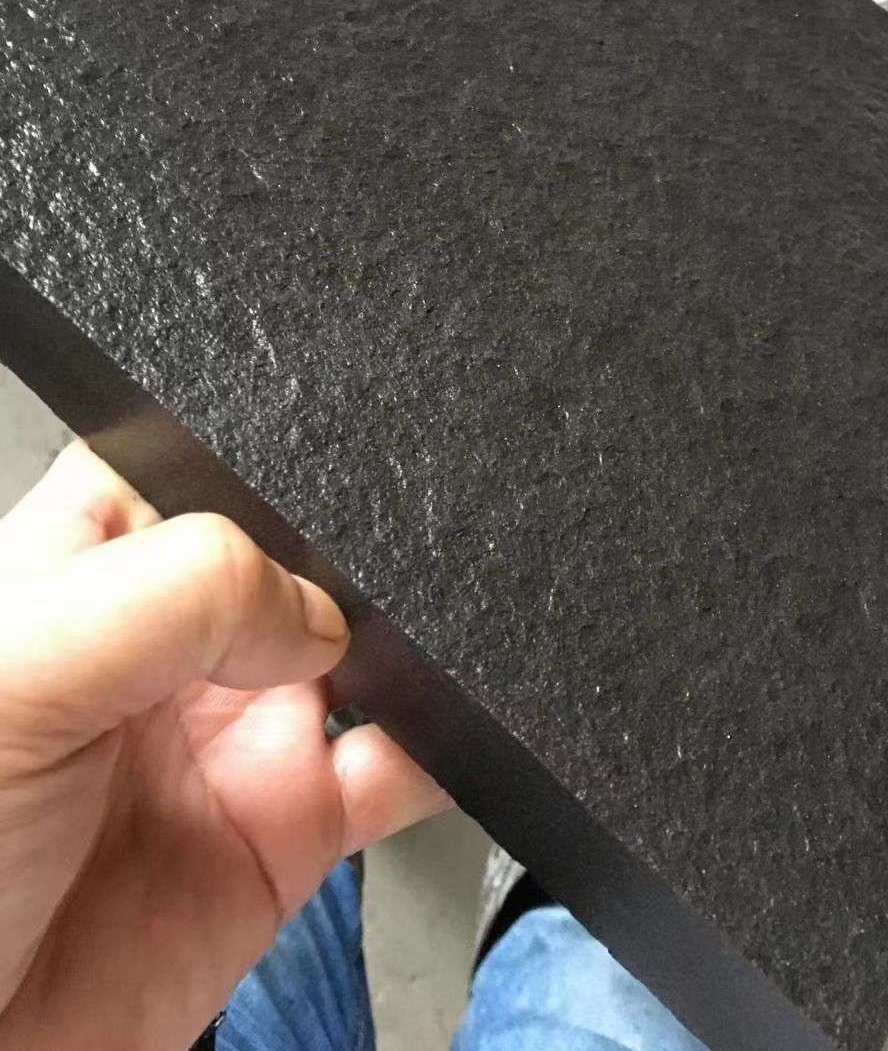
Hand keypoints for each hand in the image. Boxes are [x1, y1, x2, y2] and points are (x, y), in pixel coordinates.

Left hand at [0, 442, 449, 1050]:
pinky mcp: (294, 828)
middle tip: (381, 564)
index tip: (326, 450)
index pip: (194, 462)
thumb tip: (318, 611)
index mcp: (87, 572)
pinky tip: (454, 729)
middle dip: (355, 546)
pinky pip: (403, 766)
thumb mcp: (19, 675)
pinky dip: (450, 744)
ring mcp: (238, 731)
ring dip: (415, 637)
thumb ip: (173, 595)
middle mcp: (171, 644)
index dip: (261, 451)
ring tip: (432, 634)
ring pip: (367, 647)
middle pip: (301, 549)